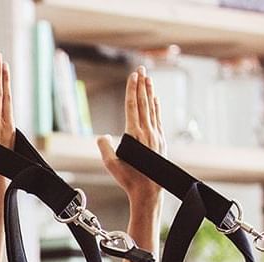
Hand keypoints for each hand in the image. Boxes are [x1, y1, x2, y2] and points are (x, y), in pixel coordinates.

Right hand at [97, 66, 165, 203]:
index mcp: (134, 135)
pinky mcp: (161, 141)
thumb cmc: (128, 179)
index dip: (132, 90)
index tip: (133, 76)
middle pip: (144, 103)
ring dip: (150, 93)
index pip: (132, 107)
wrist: (147, 191)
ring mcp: (156, 136)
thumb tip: (103, 136)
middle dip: (142, 85)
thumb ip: (105, 147)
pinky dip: (156, 107)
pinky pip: (158, 119)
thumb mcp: (111, 165)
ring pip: (152, 109)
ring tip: (148, 79)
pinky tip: (155, 100)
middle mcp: (148, 132)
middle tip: (141, 69)